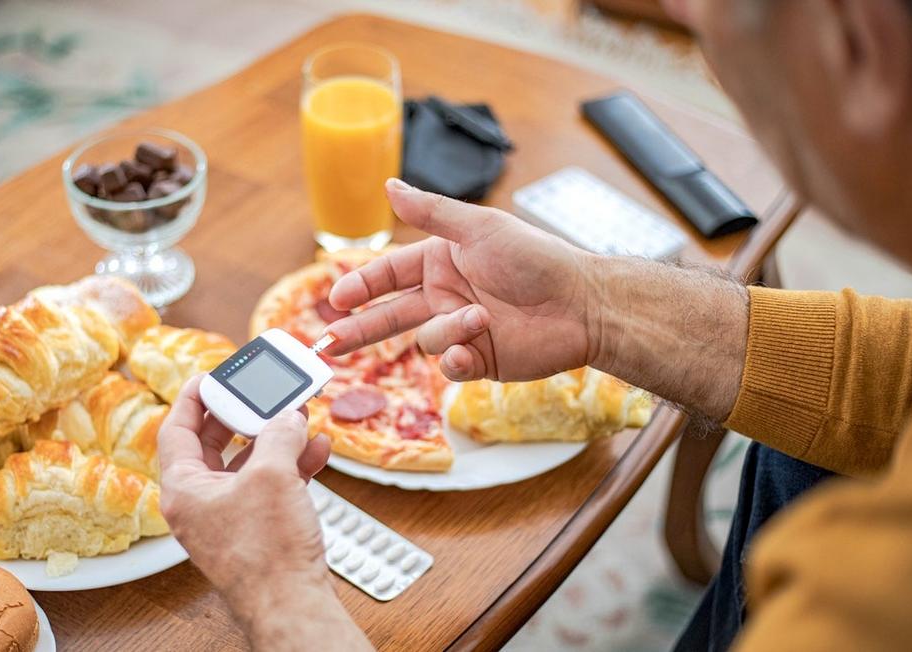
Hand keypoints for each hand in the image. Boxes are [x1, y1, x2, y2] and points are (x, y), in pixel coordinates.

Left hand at [157, 376, 332, 616]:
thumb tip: (287, 416)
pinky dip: (291, 466)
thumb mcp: (273, 475)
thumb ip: (279, 434)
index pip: (177, 430)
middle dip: (244, 416)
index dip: (193, 398)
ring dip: (275, 440)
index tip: (209, 376)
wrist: (292, 606)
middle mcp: (199, 504)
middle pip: (214, 444)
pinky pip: (269, 487)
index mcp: (183, 490)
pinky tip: (316, 451)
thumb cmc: (268, 553)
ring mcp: (228, 519)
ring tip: (299, 418)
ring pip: (247, 465)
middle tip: (259, 393)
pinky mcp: (256, 531)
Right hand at [326, 178, 598, 381]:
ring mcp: (462, 329)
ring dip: (447, 331)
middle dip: (359, 329)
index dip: (362, 286)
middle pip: (390, 315)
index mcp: (442, 261)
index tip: (338, 297)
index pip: (389, 274)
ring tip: (480, 320)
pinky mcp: (480, 360)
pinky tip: (474, 350)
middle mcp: (447, 295)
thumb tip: (388, 186)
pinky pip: (450, 366)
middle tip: (329, 344)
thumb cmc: (537, 259)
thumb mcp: (479, 228)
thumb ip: (430, 212)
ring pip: (425, 340)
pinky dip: (457, 359)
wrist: (583, 304)